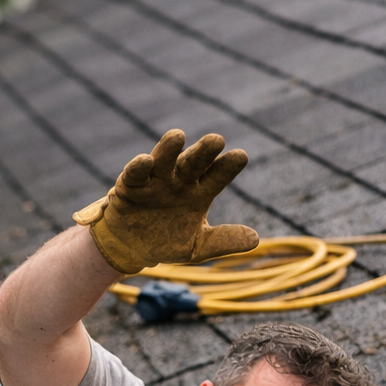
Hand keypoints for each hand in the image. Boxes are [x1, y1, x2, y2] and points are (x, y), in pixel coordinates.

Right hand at [73, 128, 258, 274]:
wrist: (131, 248)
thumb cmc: (166, 241)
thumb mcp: (197, 247)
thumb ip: (223, 241)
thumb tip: (255, 240)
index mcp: (200, 191)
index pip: (218, 175)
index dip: (228, 166)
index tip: (240, 156)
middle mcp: (179, 180)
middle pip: (194, 162)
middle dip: (203, 151)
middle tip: (216, 140)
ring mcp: (155, 180)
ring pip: (164, 160)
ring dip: (169, 149)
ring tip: (177, 136)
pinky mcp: (130, 185)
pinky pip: (135, 174)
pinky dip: (139, 166)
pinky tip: (145, 160)